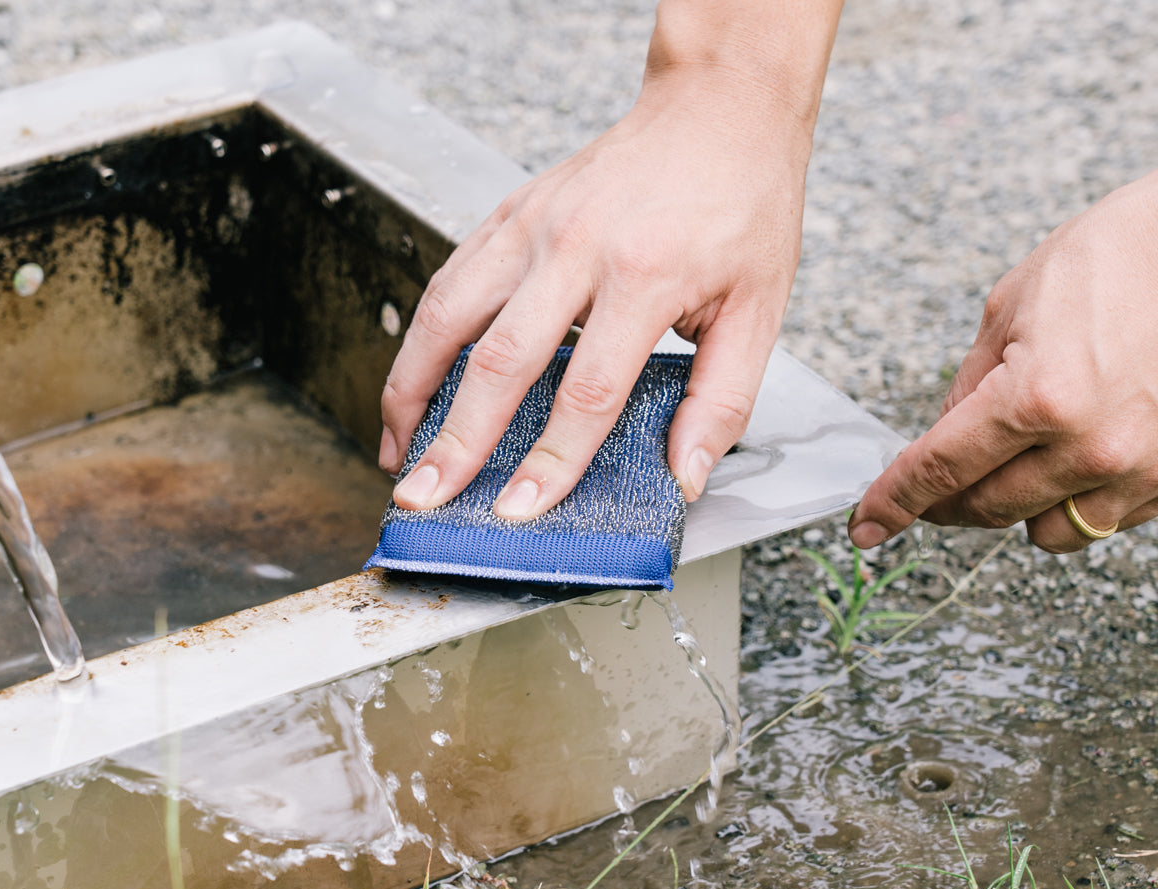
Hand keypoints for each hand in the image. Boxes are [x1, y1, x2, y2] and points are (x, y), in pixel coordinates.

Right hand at [380, 0, 841, 517]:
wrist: (718, 109)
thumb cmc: (742, 205)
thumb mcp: (760, 307)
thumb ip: (722, 399)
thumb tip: (685, 476)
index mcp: (647, 275)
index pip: (586, 390)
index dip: (549, 460)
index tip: (518, 510)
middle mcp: (578, 247)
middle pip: (499, 360)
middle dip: (455, 440)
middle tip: (424, 497)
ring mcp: (534, 224)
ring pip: (450, 314)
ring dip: (413, 388)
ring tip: (397, 449)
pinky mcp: (511, 213)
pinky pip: (450, 280)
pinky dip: (422, 338)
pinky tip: (415, 384)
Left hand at [850, 141, 1157, 552]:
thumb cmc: (1115, 255)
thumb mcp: (1008, 309)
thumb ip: (967, 388)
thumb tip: (941, 441)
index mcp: (1035, 399)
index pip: (940, 469)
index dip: (893, 502)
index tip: (867, 524)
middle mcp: (1090, 446)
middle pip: (986, 509)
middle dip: (945, 502)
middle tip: (930, 487)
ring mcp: (1142, 465)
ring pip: (1048, 532)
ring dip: (1014, 509)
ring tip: (1008, 468)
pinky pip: (1109, 521)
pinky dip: (1076, 503)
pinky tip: (1067, 462)